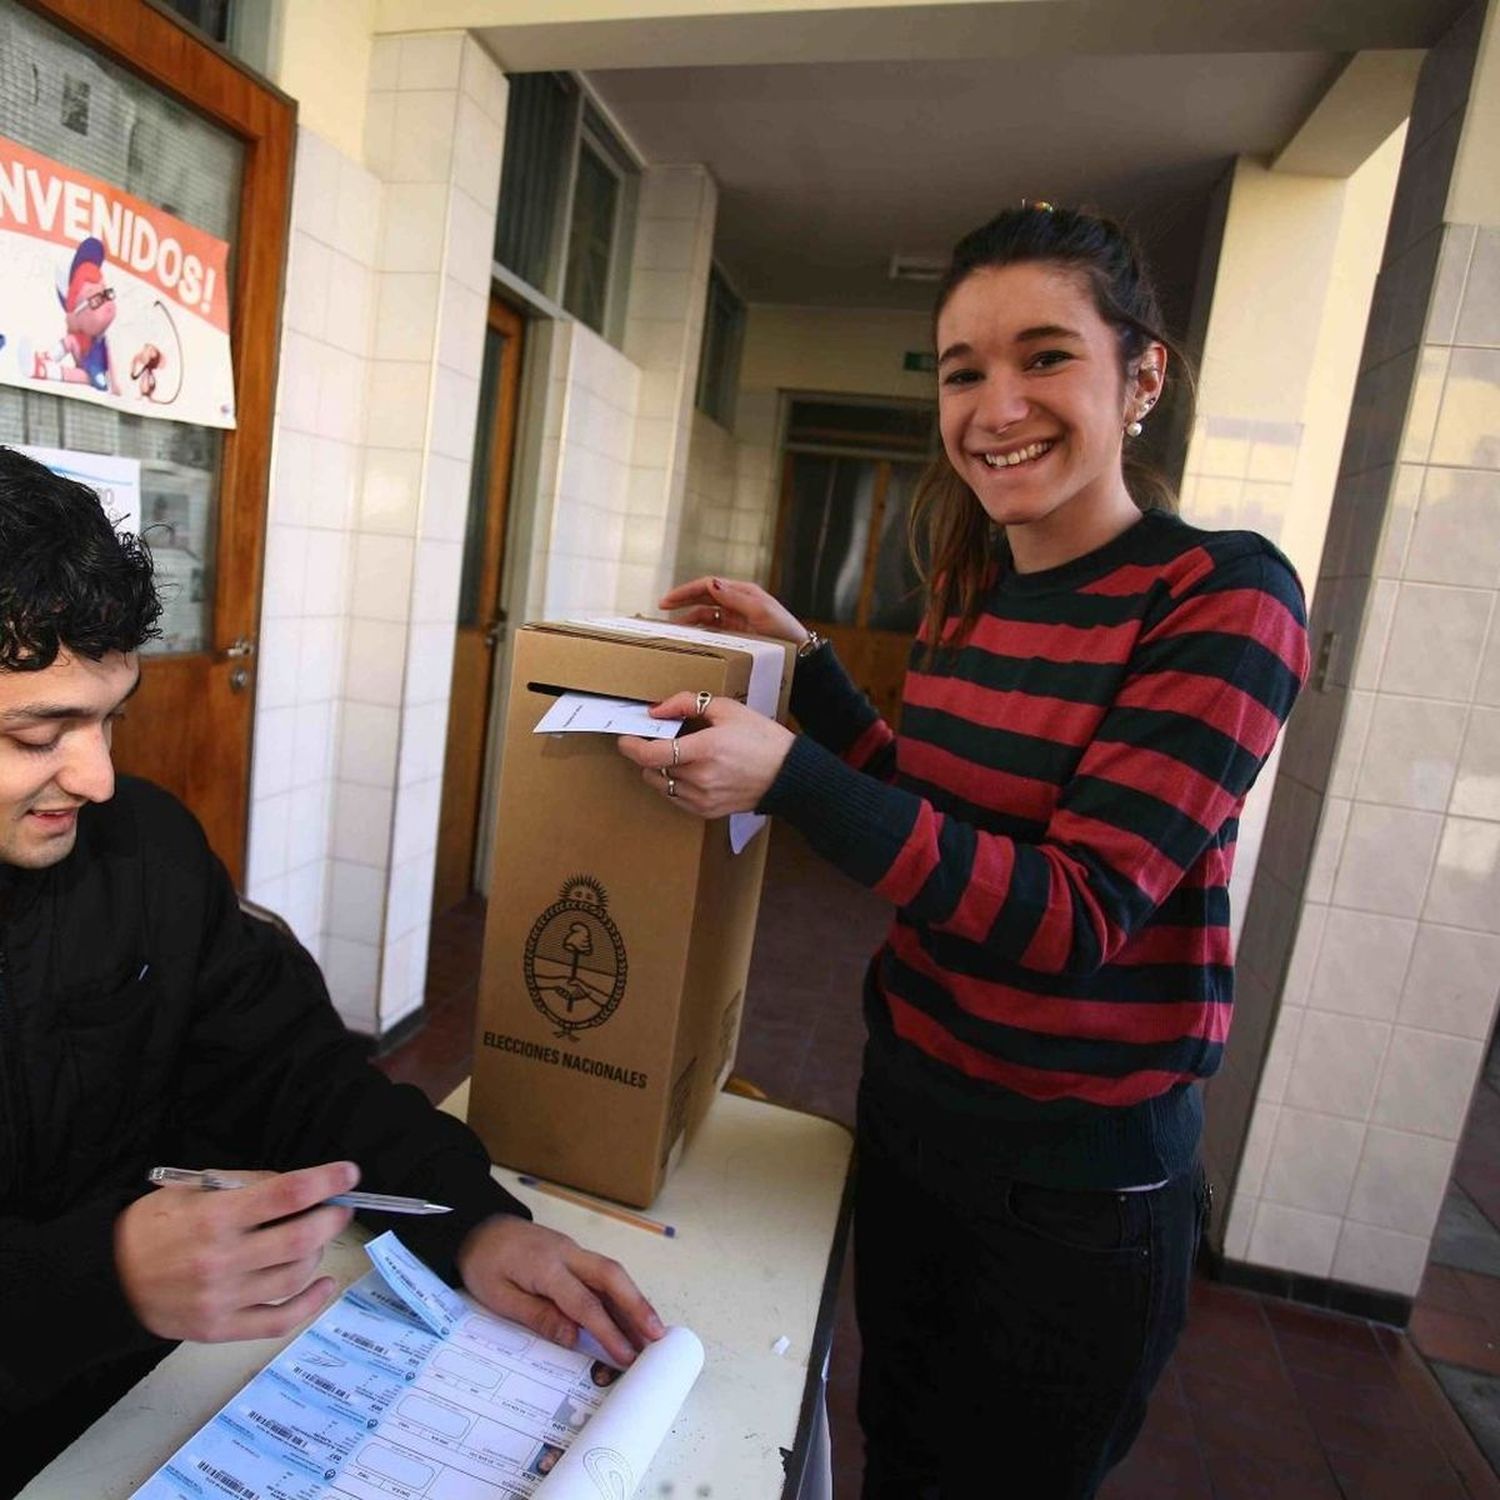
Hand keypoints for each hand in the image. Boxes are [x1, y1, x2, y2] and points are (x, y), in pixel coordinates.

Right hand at [115, 1162, 357, 1341]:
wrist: (107, 1279)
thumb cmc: (151, 1228)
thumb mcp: (192, 1191)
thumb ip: (246, 1186)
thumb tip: (298, 1188)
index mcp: (215, 1217)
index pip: (287, 1193)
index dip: (326, 1180)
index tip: (348, 1173)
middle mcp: (222, 1260)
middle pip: (300, 1237)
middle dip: (332, 1218)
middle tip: (340, 1207)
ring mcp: (223, 1299)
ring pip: (295, 1276)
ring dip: (319, 1253)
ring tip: (318, 1238)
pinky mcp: (220, 1328)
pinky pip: (279, 1321)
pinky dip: (311, 1303)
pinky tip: (326, 1284)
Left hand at [456, 1216, 664, 1366]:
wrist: (477, 1226)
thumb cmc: (484, 1263)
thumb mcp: (499, 1297)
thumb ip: (537, 1316)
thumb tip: (573, 1338)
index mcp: (547, 1267)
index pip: (585, 1303)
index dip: (608, 1331)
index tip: (627, 1355)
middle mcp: (568, 1254)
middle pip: (613, 1277)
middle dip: (638, 1306)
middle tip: (658, 1336)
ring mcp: (573, 1250)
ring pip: (613, 1273)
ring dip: (635, 1300)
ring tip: (653, 1331)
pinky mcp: (573, 1253)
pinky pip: (602, 1273)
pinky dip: (620, 1293)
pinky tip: (629, 1314)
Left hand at [616, 692, 793, 817]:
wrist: (788, 775)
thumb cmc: (761, 739)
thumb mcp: (727, 709)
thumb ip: (686, 703)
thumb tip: (656, 710)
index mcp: (705, 749)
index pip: (652, 754)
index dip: (632, 747)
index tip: (625, 738)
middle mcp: (700, 778)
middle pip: (653, 769)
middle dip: (648, 753)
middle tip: (655, 740)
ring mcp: (702, 798)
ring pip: (661, 784)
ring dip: (659, 769)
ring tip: (676, 755)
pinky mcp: (706, 811)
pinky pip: (674, 798)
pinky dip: (672, 784)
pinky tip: (687, 771)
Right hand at [659, 575, 807, 646]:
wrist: (799, 656)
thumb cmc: (785, 632)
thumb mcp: (762, 612)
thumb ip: (735, 598)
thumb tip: (712, 584)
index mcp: (743, 592)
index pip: (709, 585)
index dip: (686, 591)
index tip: (668, 600)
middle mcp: (737, 603)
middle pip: (703, 598)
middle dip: (682, 601)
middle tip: (662, 609)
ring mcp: (736, 619)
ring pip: (705, 615)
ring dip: (689, 619)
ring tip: (673, 629)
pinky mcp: (736, 634)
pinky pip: (713, 630)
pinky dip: (699, 632)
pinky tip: (690, 638)